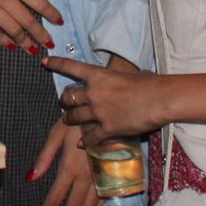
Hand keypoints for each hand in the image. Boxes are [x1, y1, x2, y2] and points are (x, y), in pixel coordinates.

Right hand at [0, 0, 62, 50]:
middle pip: (27, 20)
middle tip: (49, 43)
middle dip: (41, 34)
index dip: (51, 13)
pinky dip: (2, 40)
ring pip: (12, 29)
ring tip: (32, 49)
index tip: (59, 21)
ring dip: (25, 41)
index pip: (38, 1)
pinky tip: (9, 46)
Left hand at [28, 120, 101, 205]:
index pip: (55, 198)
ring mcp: (101, 178)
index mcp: (70, 166)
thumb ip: (44, 157)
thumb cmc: (77, 120)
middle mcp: (87, 176)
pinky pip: (102, 200)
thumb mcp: (56, 133)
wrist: (107, 113)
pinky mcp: (112, 176)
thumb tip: (30, 178)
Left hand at [44, 54, 162, 143]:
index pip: (70, 66)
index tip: (44, 62)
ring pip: (74, 117)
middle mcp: (93, 93)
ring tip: (68, 120)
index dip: (55, 63)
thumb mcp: (129, 74)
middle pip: (68, 97)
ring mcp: (98, 111)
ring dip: (69, 119)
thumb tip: (122, 78)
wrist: (160, 99)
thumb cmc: (150, 83)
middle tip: (65, 103)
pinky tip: (82, 144)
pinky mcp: (107, 128)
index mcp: (98, 75)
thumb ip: (118, 78)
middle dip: (64, 100)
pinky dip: (86, 140)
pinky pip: (90, 136)